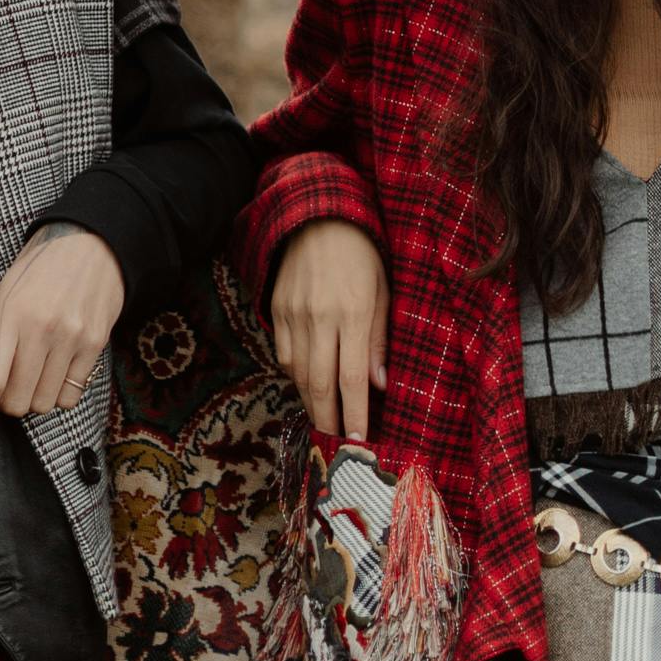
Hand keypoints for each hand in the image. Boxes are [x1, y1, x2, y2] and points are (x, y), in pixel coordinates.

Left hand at [0, 227, 125, 417]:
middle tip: (8, 384)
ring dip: (33, 399)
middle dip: (6, 403)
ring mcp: (72, 338)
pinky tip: (55, 373)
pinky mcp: (95, 345)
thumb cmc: (39, 271)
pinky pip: (71, 397)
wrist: (89, 245)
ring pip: (44, 404)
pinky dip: (58, 395)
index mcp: (12, 314)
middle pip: (17, 401)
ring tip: (33, 376)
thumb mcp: (2, 300)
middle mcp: (43, 328)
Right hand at [270, 218, 387, 443]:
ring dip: (312, 402)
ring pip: (299, 374)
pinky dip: (295, 375)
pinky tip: (308, 383)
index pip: (353, 377)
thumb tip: (380, 385)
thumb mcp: (384, 290)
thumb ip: (381, 339)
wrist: (317, 214)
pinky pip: (283, 354)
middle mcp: (321, 317)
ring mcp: (294, 314)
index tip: (361, 442)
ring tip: (326, 420)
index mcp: (354, 312)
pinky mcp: (276, 309)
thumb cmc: (362, 254)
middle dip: (330, 420)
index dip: (356, 414)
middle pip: (321, 384)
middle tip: (338, 446)